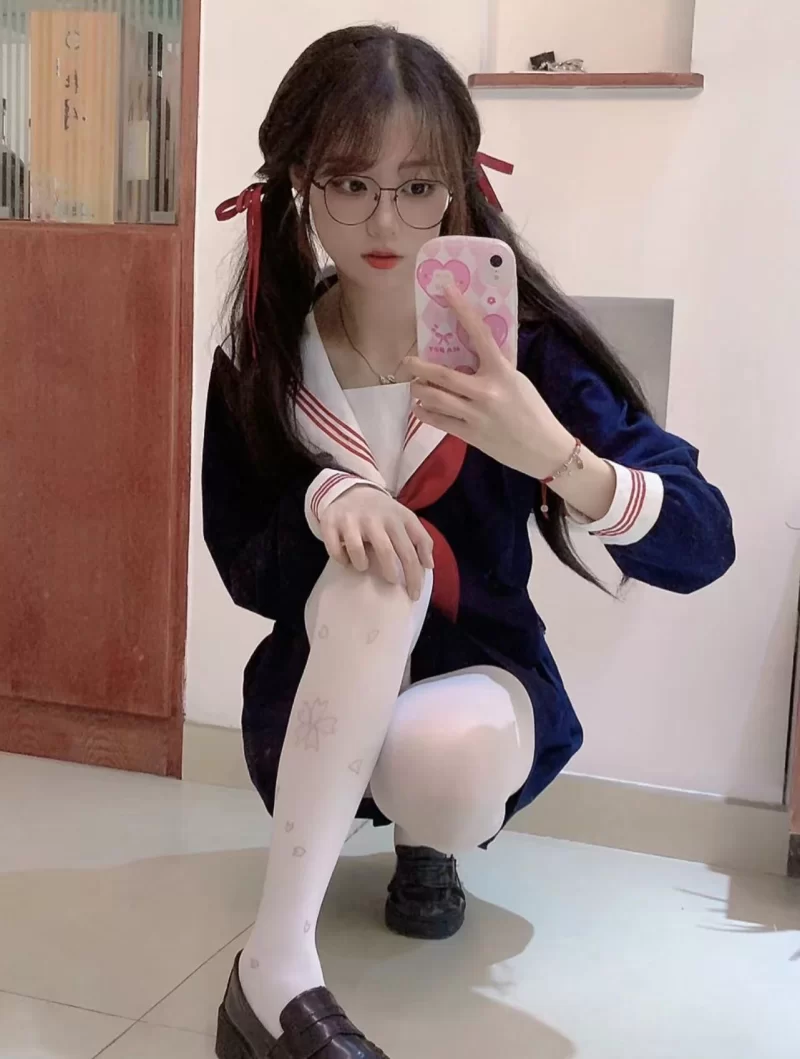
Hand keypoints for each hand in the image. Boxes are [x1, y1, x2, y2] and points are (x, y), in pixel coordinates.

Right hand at [319, 486, 433, 601]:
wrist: (351, 491)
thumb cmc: (383, 513)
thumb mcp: (405, 519)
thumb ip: (422, 540)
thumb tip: (429, 565)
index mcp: (396, 518)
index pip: (409, 551)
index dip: (414, 576)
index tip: (414, 594)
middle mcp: (374, 518)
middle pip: (386, 552)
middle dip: (390, 573)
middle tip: (391, 583)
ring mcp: (352, 520)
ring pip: (358, 551)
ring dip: (362, 565)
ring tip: (364, 566)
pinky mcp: (331, 523)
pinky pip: (334, 549)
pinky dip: (341, 559)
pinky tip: (346, 560)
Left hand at [406, 286, 574, 479]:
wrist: (543, 449)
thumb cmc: (532, 411)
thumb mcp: (517, 381)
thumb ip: (494, 367)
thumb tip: (471, 350)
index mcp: (502, 372)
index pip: (479, 334)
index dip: (461, 310)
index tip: (446, 291)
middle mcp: (486, 392)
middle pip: (441, 375)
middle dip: (419, 367)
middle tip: (408, 361)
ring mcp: (475, 415)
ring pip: (434, 398)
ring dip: (419, 390)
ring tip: (416, 386)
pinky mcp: (469, 435)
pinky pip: (437, 421)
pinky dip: (424, 412)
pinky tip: (420, 407)